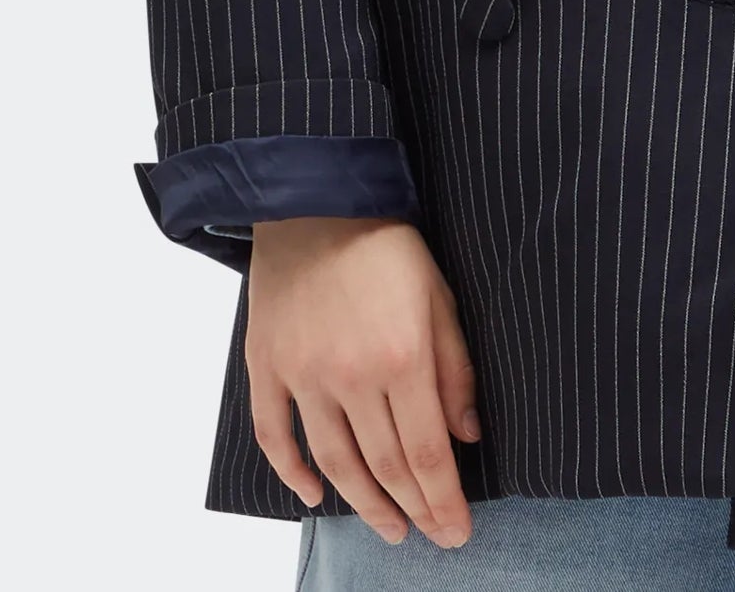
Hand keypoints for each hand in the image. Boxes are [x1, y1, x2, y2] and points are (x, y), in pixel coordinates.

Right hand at [244, 216, 480, 548]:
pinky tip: (314, 496)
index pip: (425, 453)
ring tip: (388, 527)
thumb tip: (467, 434)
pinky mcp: (267, 365)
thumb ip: (455, 368)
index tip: (456, 531)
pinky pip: (275, 434)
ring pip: (335, 461)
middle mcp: (351, 375)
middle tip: (429, 536)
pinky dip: (292, 473)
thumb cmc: (386, 243)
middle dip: (412, 509)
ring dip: (362, 504)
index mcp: (401, 355)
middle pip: (384, 465)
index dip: (442, 500)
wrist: (315, 197)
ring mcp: (303, 373)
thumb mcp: (439, 295)